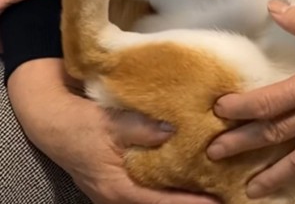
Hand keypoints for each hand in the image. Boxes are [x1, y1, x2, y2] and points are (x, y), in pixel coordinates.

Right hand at [7, 58, 218, 203]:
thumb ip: (142, 128)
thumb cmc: (77, 124)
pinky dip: (168, 186)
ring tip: (213, 186)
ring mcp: (117, 193)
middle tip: (223, 194)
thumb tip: (174, 131)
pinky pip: (148, 190)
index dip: (190, 203)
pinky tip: (188, 175)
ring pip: (155, 200)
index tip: (216, 202)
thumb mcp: (109, 122)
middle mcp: (117, 197)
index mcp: (117, 188)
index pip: (161, 203)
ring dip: (180, 195)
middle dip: (191, 202)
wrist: (49, 121)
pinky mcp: (118, 183)